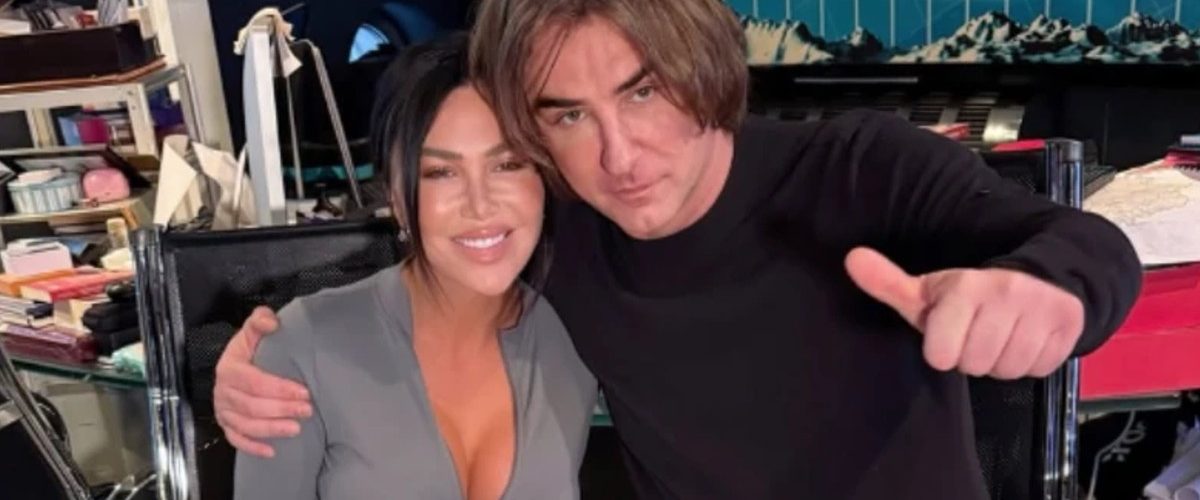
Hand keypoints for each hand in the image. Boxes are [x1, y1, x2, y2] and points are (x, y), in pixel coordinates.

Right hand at [213, 306, 312, 457]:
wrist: (238, 361)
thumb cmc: (251, 348)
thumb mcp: (253, 330)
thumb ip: (260, 321)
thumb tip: (272, 322)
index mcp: (229, 368)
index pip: (254, 382)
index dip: (279, 389)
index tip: (304, 392)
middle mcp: (222, 391)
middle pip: (251, 406)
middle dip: (281, 409)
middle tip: (307, 410)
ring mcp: (223, 410)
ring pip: (245, 425)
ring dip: (271, 429)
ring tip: (296, 429)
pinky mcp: (225, 424)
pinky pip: (235, 439)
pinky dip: (252, 447)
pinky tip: (272, 451)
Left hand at [844, 247, 1083, 379]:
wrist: (1041, 278)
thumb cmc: (974, 293)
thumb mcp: (928, 289)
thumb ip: (888, 282)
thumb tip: (851, 259)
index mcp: (966, 287)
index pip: (941, 355)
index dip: (941, 349)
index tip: (948, 331)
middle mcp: (1007, 294)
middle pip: (974, 365)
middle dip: (971, 355)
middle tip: (977, 332)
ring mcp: (1041, 310)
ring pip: (1006, 369)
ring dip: (1000, 360)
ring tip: (1000, 334)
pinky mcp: (1068, 327)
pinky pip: (1037, 369)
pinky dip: (1029, 361)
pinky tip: (1023, 338)